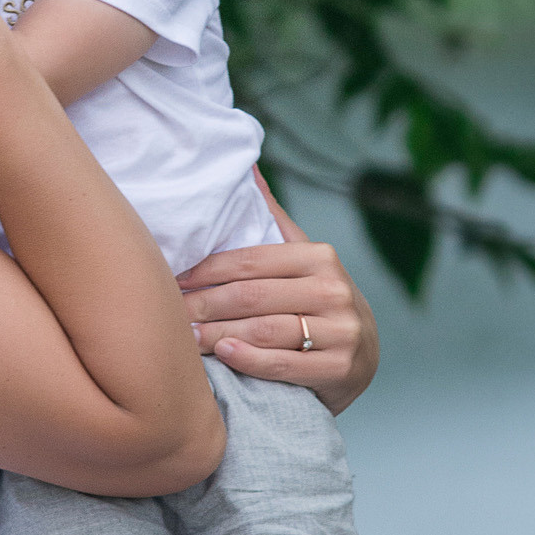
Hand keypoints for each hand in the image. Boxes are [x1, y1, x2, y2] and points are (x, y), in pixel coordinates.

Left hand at [176, 181, 379, 414]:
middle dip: (205, 304)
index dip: (207, 270)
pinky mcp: (339, 368)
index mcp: (319, 257)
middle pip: (252, 296)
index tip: (174, 278)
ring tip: (186, 336)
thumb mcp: (303, 259)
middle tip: (171, 311)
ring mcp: (340, 331)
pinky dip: (249, 359)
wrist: (363, 354)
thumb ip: (274, 219)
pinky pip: (284, 363)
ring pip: (264, 330)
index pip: (252, 261)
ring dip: (218, 333)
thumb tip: (248, 166)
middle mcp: (333, 290)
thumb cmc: (317, 301)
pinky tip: (222, 354)